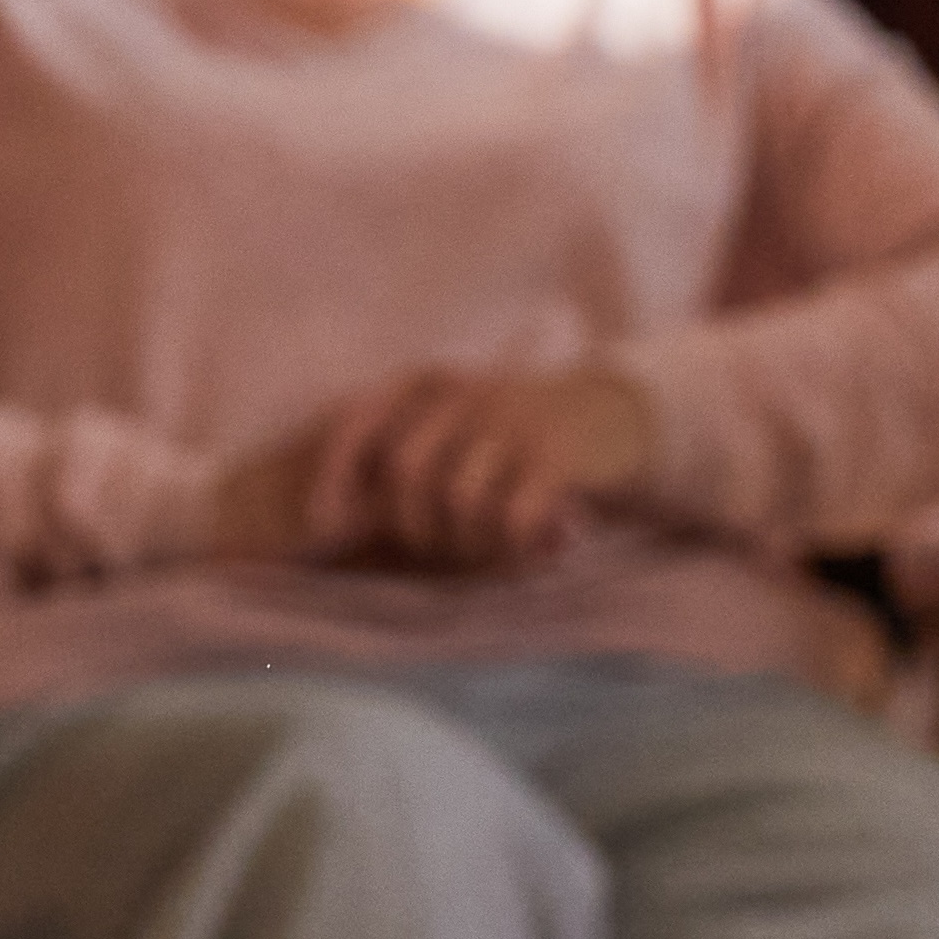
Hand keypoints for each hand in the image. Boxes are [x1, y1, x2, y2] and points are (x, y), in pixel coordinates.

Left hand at [303, 368, 654, 574]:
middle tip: (444, 554)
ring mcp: (514, 419)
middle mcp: (468, 393)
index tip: (325, 527)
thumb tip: (325, 528)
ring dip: (471, 544)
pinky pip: (512, 516)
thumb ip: (400, 466)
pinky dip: (515, 547)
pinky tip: (535, 554)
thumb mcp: (453, 434)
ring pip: (459, 499)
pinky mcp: (557, 453)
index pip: (361, 423)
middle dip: (414, 527)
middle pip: (406, 471)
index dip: (334, 476)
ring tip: (496, 552)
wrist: (614, 418)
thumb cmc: (511, 444)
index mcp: (431, 384)